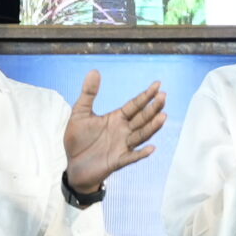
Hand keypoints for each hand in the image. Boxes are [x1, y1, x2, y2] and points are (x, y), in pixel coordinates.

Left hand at [64, 69, 167, 195]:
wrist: (73, 165)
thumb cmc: (78, 140)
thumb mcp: (80, 113)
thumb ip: (88, 93)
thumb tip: (95, 71)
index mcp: (116, 118)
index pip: (135, 105)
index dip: (146, 95)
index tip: (158, 84)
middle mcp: (123, 131)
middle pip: (142, 118)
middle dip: (153, 108)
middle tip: (163, 96)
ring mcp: (122, 146)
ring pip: (141, 135)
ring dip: (152, 127)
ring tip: (163, 116)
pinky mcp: (117, 161)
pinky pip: (131, 157)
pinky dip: (141, 153)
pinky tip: (151, 148)